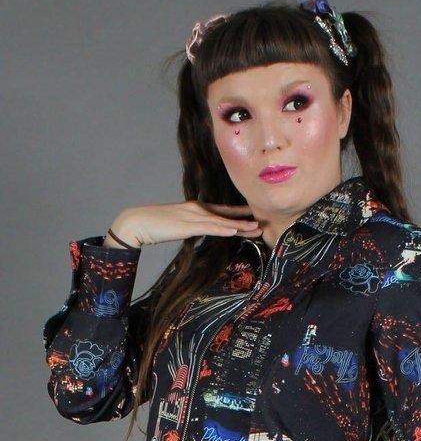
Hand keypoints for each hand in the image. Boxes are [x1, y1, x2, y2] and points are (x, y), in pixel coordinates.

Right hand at [107, 201, 262, 248]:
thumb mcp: (178, 225)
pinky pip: (210, 228)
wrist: (137, 222)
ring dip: (240, 226)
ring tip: (256, 229)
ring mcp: (193, 216)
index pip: (221, 210)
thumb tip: (198, 232)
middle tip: (263, 223)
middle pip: (226, 215)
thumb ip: (191, 227)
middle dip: (245, 220)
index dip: (238, 213)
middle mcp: (197, 209)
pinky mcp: (188, 225)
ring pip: (222, 221)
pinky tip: (235, 231)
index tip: (253, 215)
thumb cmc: (154, 225)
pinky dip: (224, 229)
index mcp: (195, 208)